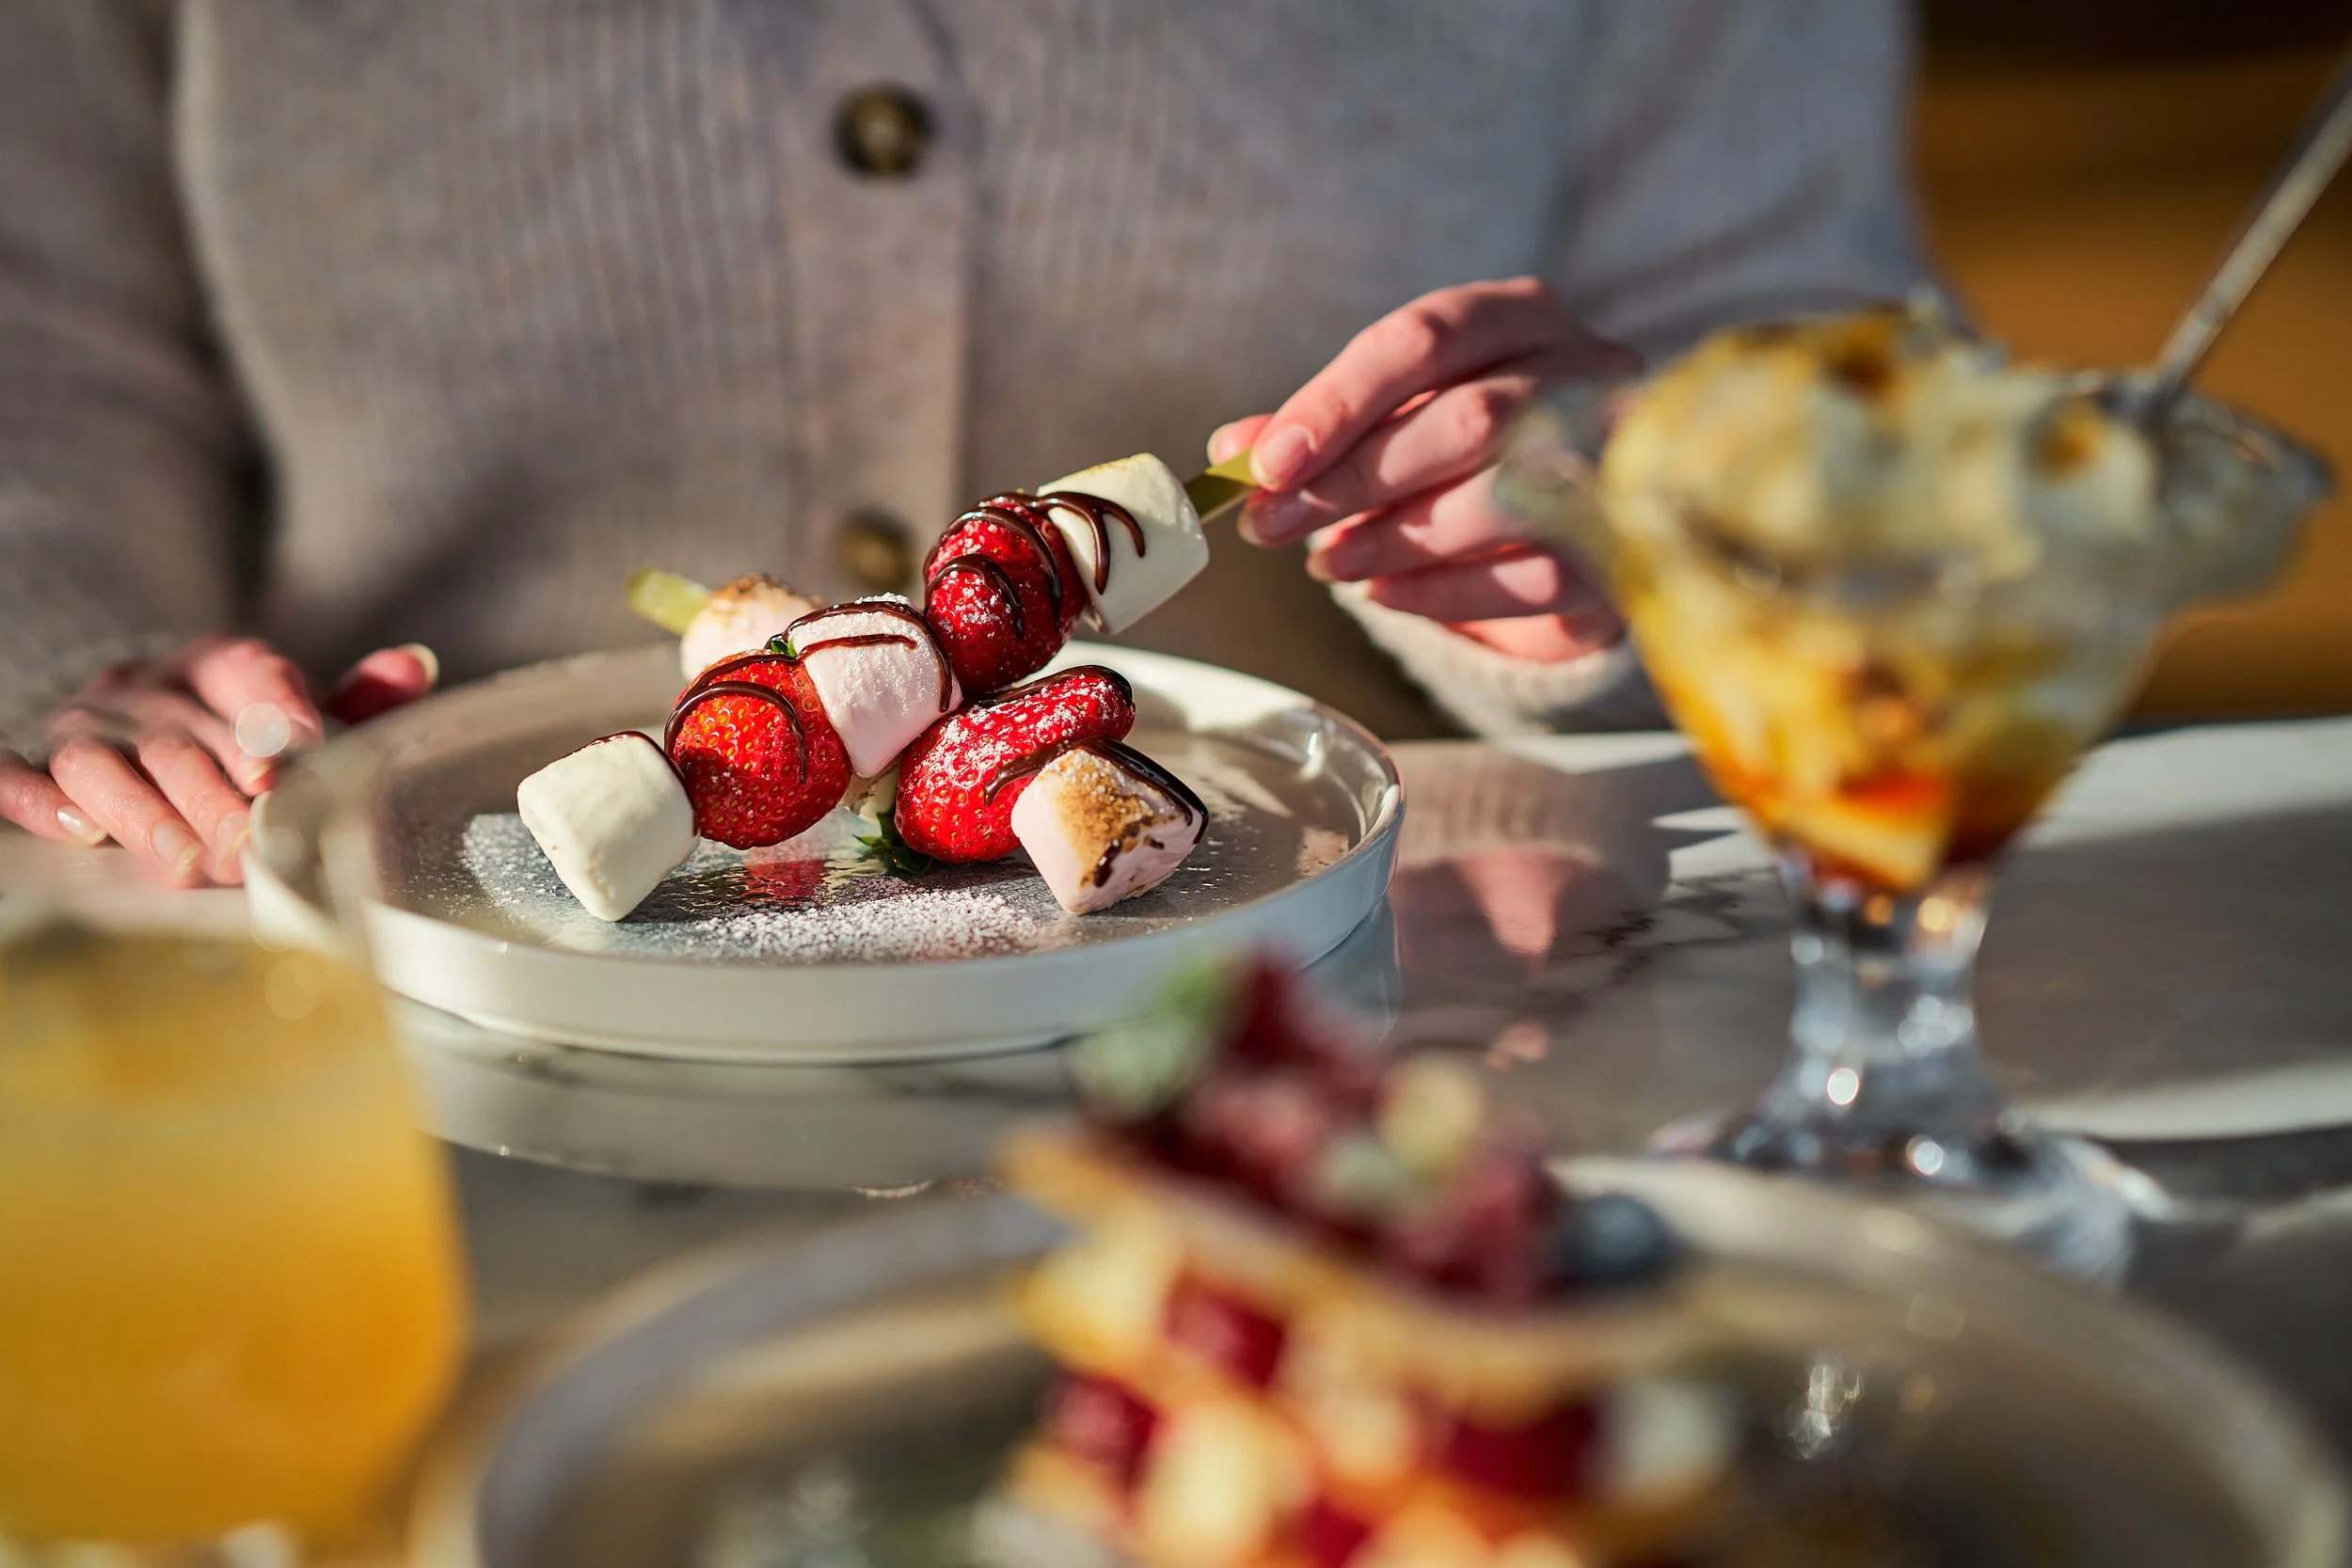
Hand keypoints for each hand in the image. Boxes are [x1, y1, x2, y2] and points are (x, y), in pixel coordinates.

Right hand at [0, 638, 437, 885]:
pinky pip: (16, 775)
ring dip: (145, 812)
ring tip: (187, 859)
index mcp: (214, 665)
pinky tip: (79, 832)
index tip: (291, 766)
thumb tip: (415, 665)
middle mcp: (144, 688)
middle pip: (180, 737)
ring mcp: (83, 726)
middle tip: (249, 844)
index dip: (271, 714)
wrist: (128, 721)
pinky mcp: (30, 763)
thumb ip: (352, 702)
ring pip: (103, 761)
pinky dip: (42, 802)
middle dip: (215, 794)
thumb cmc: (233, 732)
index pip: (247, 672)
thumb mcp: (293, 716)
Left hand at [1215, 276, 1637, 660]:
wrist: (1578, 526)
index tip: (1265, 463)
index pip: (1425, 338)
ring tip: (1326, 564)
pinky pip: (1532, 574)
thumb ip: (1319, 432)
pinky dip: (1445, 590)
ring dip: (1397, 535)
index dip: (1338, 402)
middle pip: (1469, 417)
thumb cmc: (1470, 456)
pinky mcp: (1624, 550)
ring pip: (1507, 492)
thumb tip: (1231, 450)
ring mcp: (1618, 458)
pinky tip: (1383, 594)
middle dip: (1356, 477)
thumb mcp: (1394, 424)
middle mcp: (1586, 370)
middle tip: (1272, 525)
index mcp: (1520, 316)